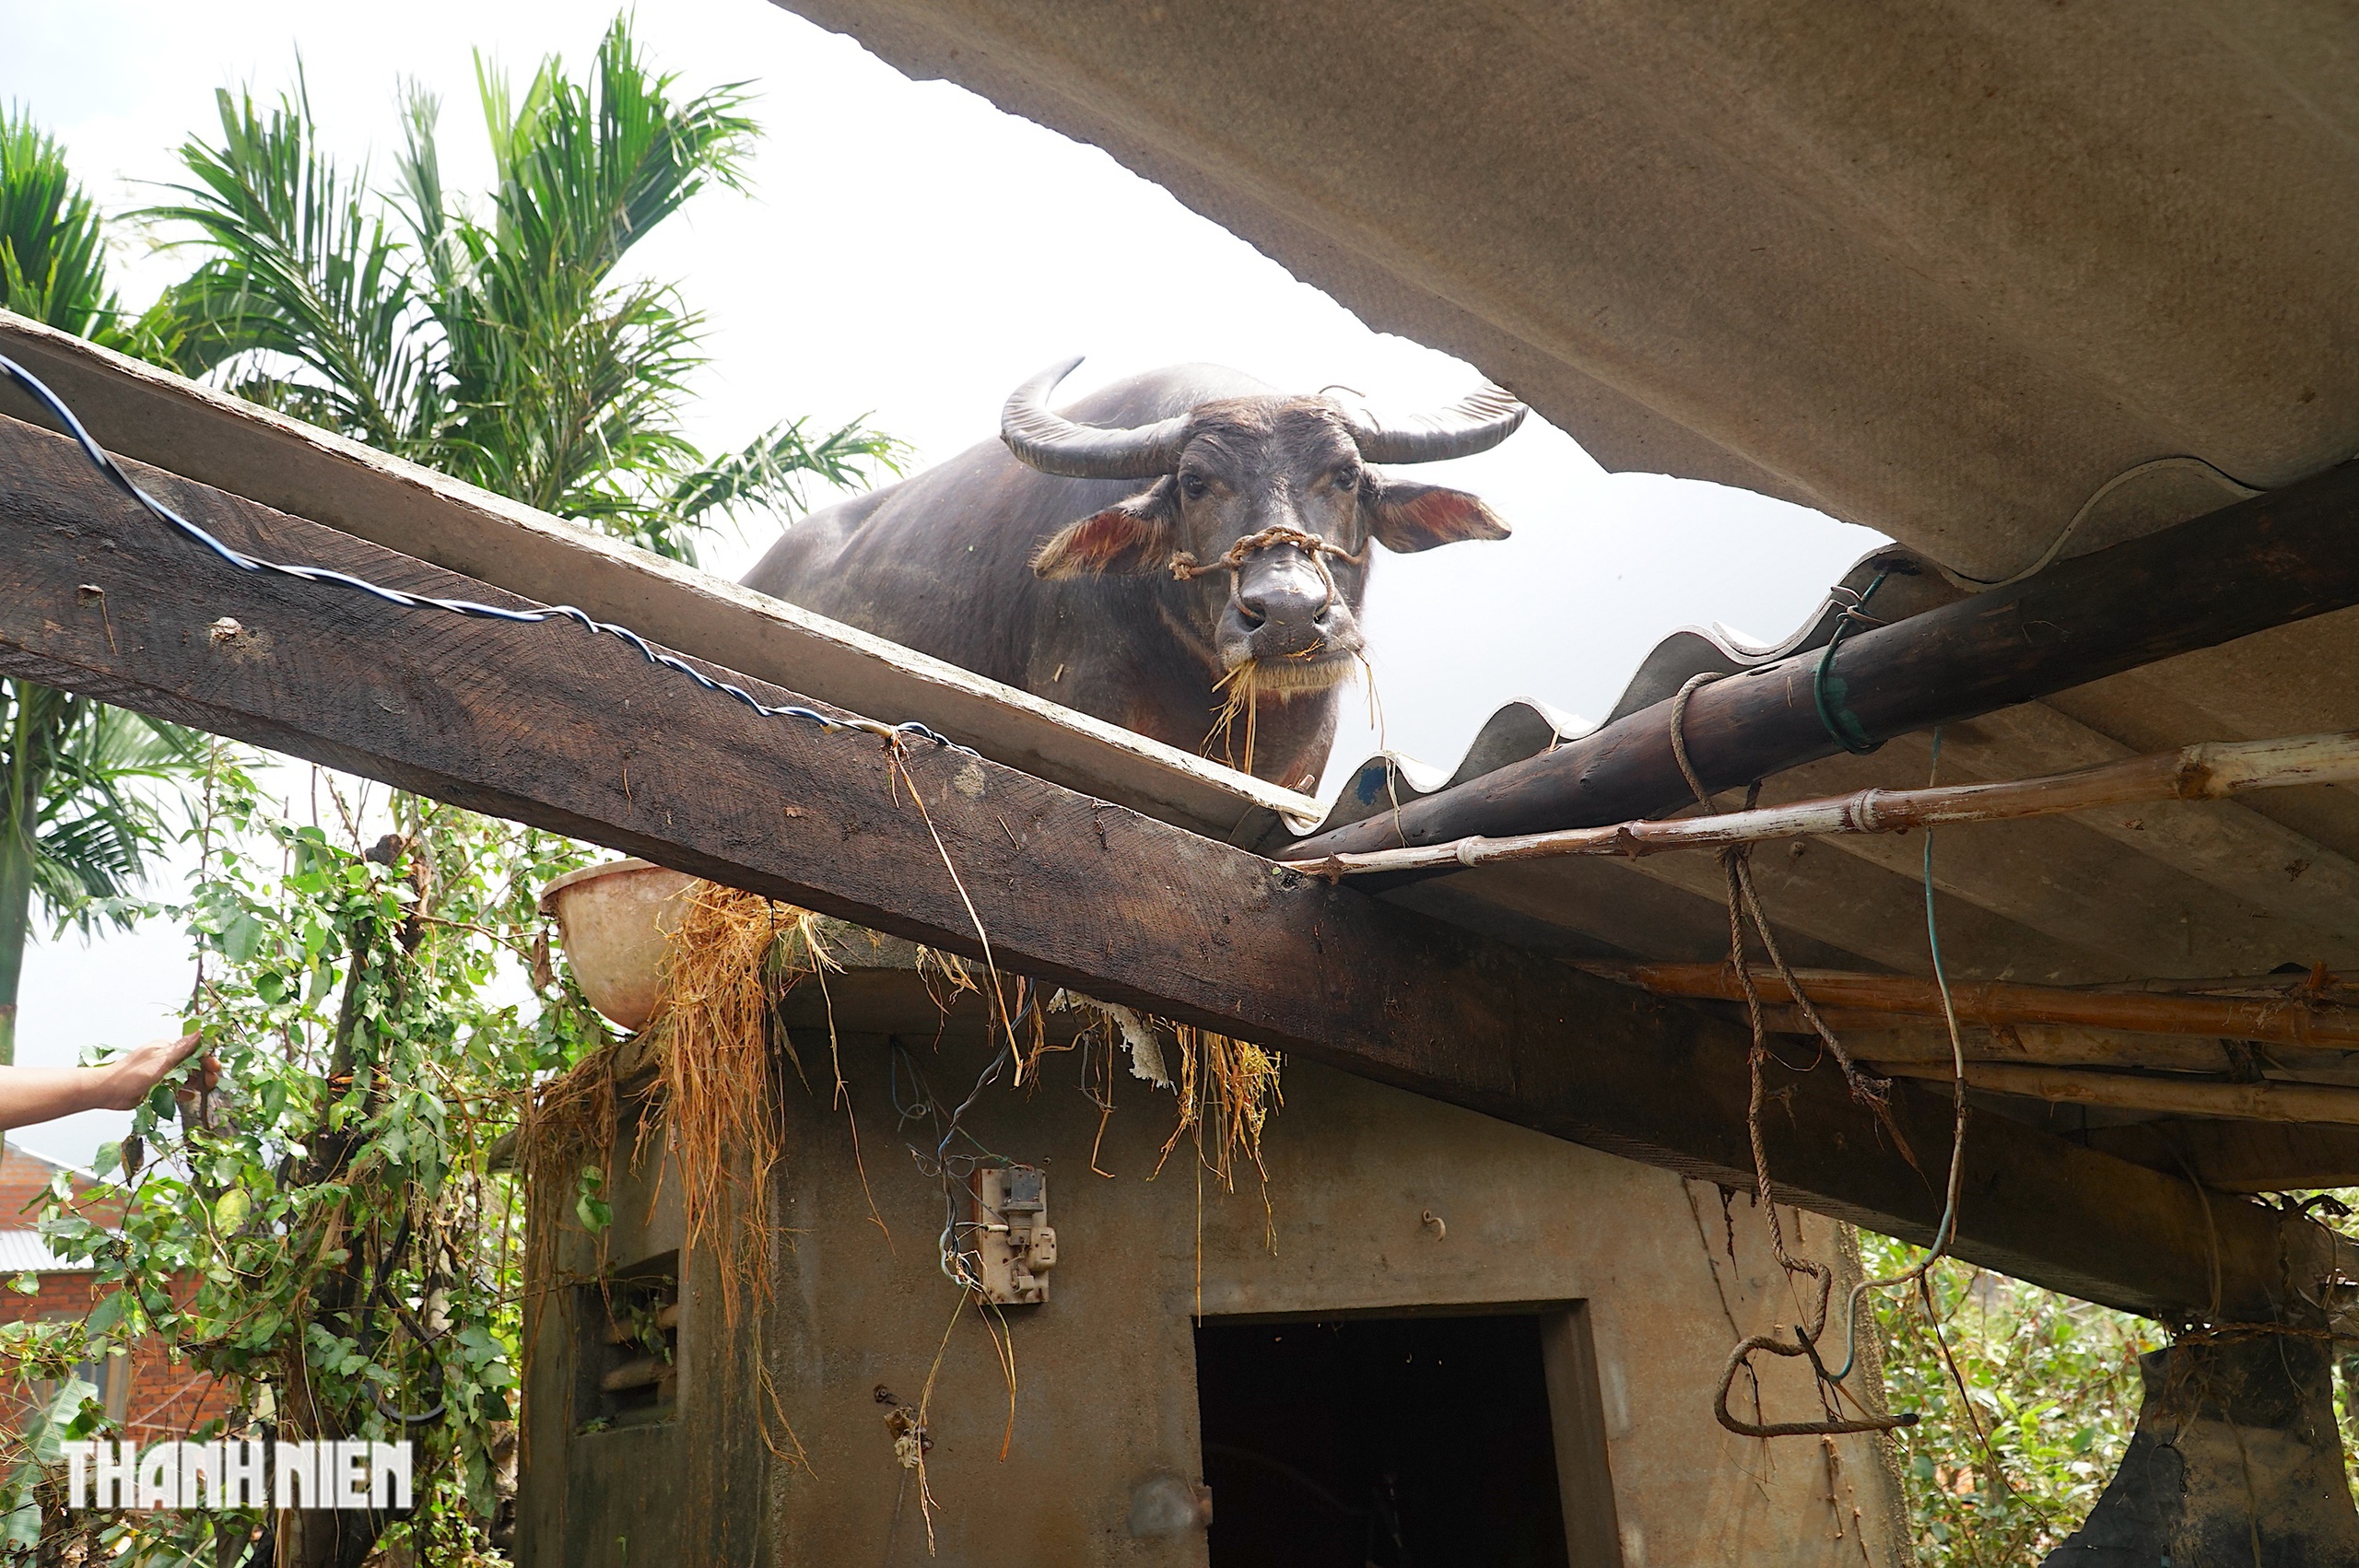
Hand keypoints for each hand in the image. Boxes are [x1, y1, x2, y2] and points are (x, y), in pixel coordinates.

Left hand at [100, 1032, 214, 1111]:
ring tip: (205, 1090)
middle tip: (212, 1081)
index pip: (193, 1050)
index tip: (215, 1067)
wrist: (107, 1092)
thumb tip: (200, 1032)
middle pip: (192, 1064)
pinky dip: (183, 1092)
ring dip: (196, 1083)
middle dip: (204, 1072)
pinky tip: (189, 1097)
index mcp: (165, 1049)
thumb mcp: (160, 1060)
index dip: (206, 1058)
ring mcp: (161, 1074)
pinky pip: (175, 1089)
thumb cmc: (131, 1074)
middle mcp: (165, 1059)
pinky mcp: (157, 1088)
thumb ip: (182, 1049)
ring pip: (185, 1078)